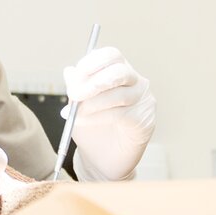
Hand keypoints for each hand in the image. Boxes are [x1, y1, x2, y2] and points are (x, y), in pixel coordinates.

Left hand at [61, 46, 155, 180]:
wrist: (101, 159)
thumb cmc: (91, 126)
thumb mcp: (77, 104)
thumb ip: (76, 87)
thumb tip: (69, 71)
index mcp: (117, 70)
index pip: (111, 55)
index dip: (94, 62)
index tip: (77, 74)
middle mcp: (134, 81)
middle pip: (119, 71)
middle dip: (94, 82)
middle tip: (74, 94)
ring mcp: (143, 100)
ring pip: (120, 94)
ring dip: (92, 104)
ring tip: (75, 114)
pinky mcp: (145, 120)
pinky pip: (122, 114)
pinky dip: (99, 117)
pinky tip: (86, 121)